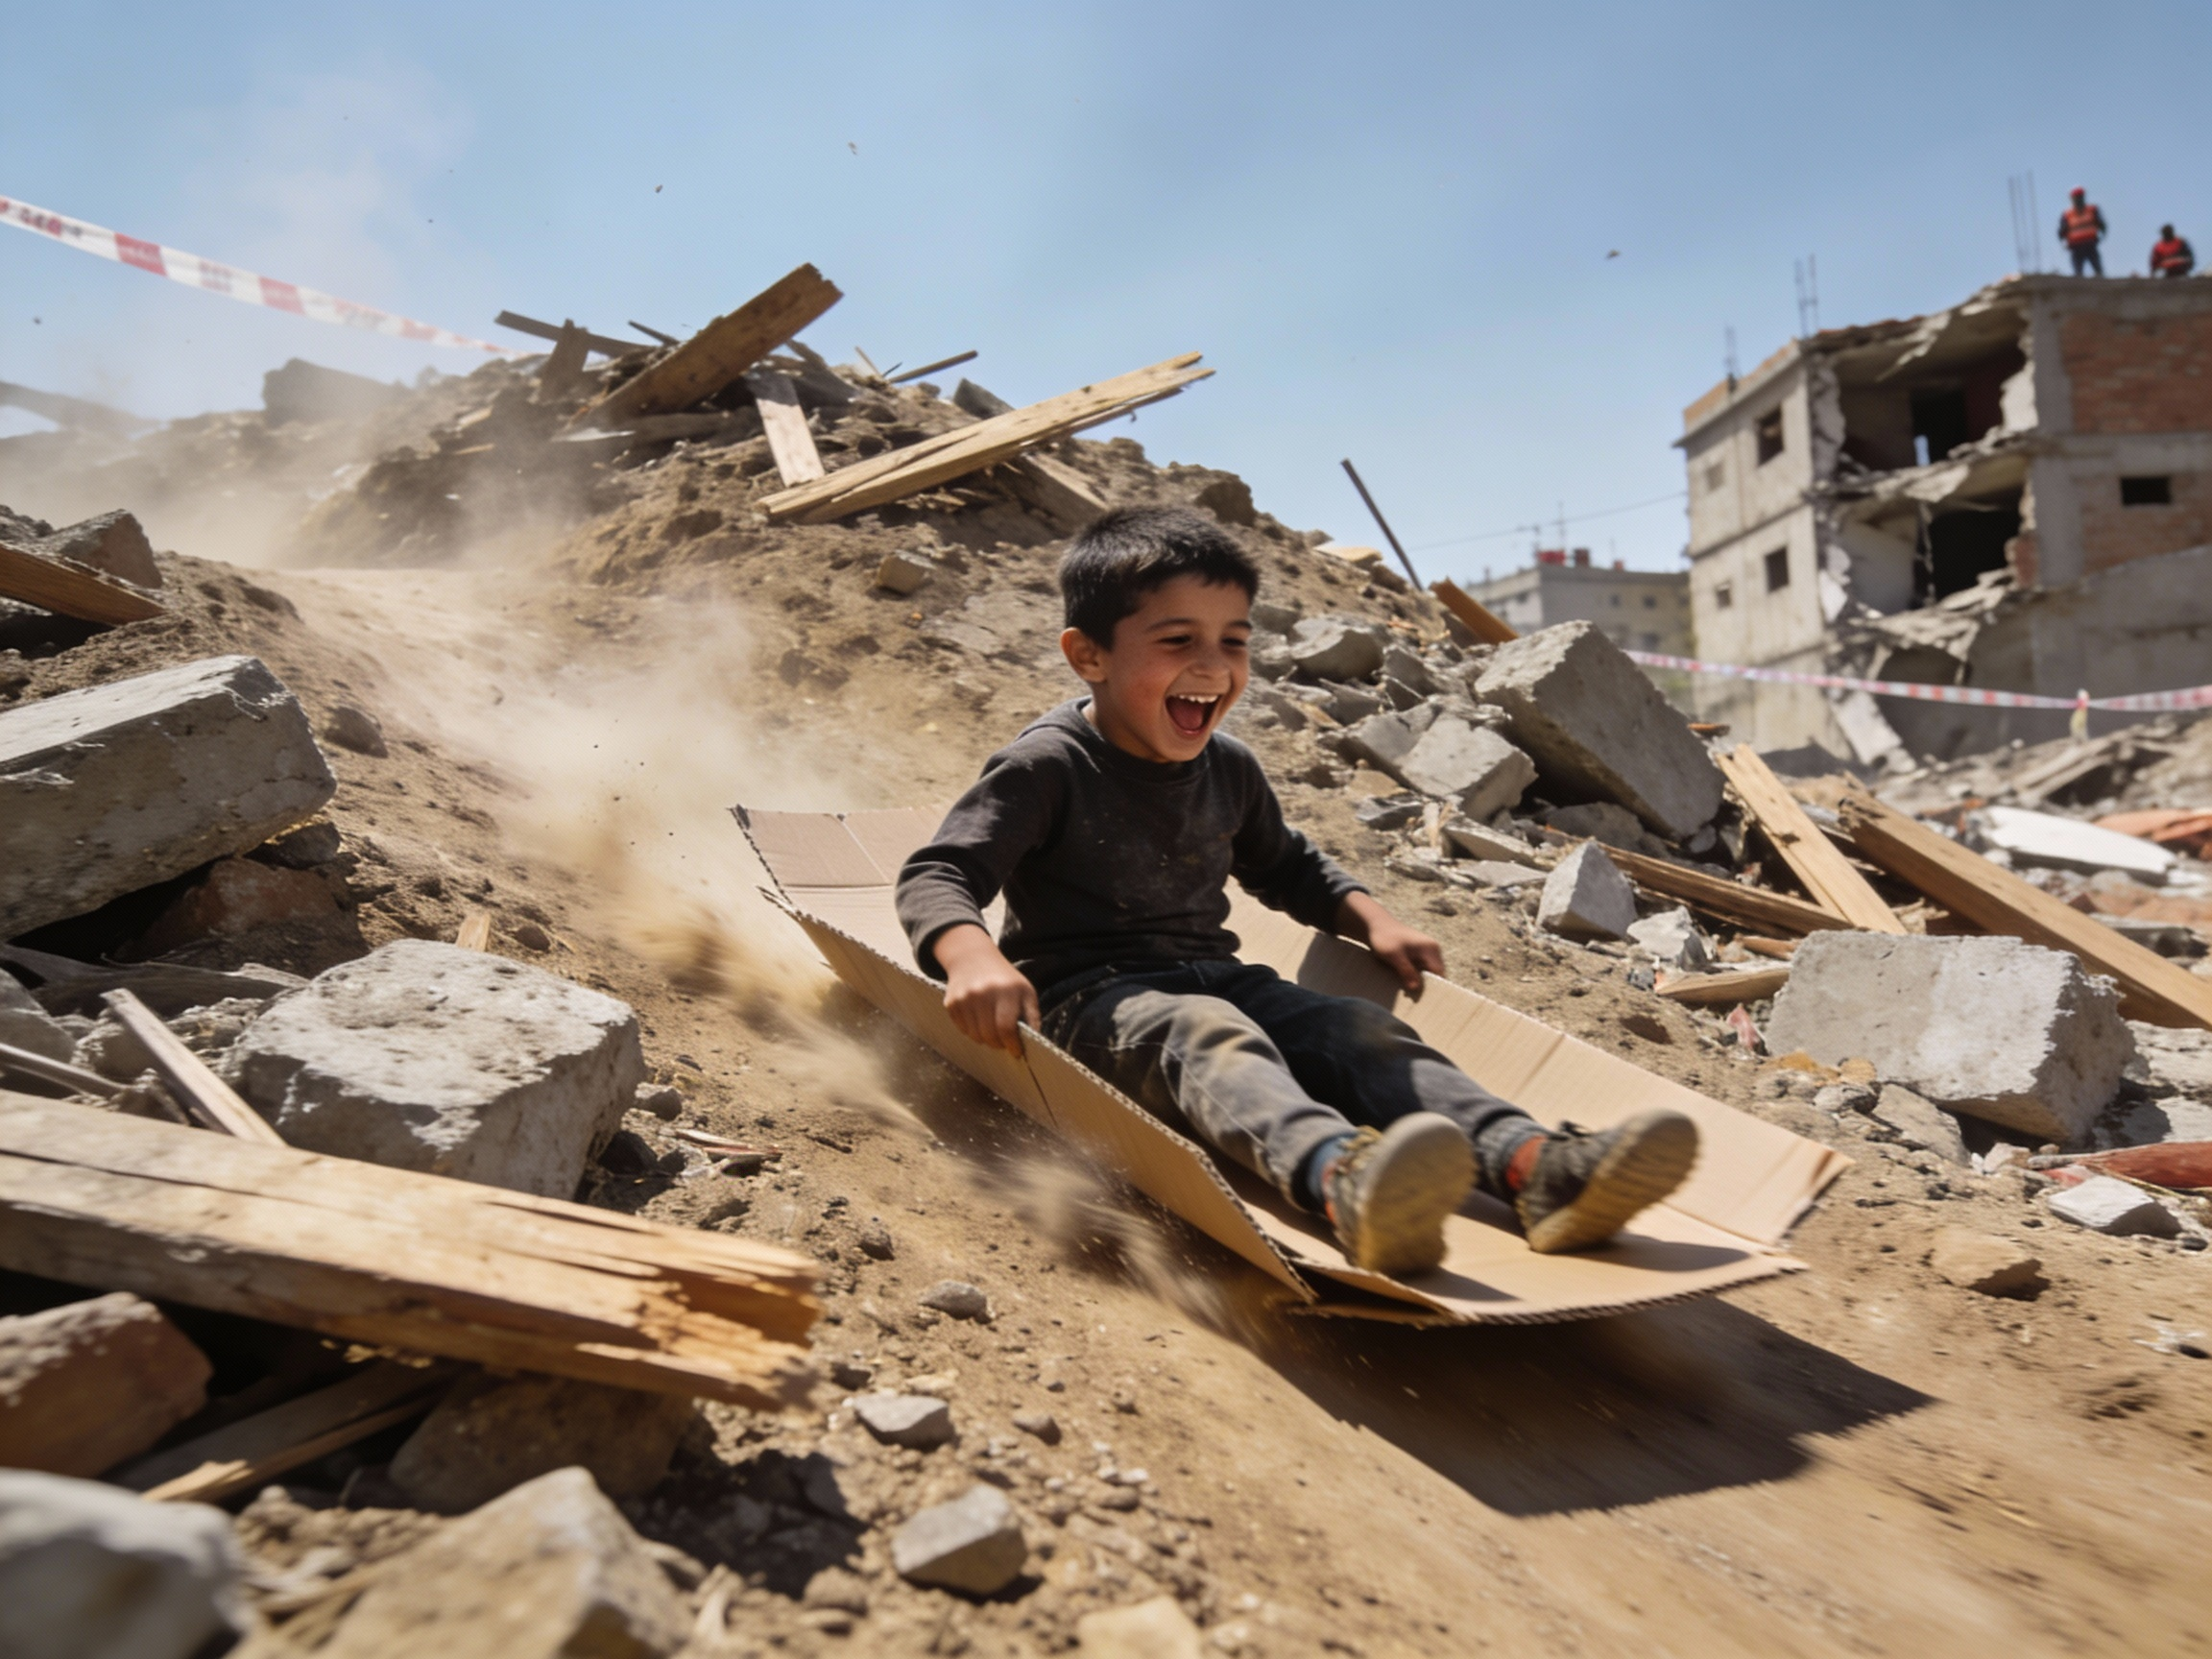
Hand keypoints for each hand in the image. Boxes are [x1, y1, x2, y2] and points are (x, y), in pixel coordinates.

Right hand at [931, 924, 1040, 1055]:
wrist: (972, 958)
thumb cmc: (1005, 979)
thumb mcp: (1025, 991)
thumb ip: (1031, 1016)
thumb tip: (1033, 1042)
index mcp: (1006, 991)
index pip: (1006, 1027)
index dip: (1012, 1044)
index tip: (1017, 1052)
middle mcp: (983, 993)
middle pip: (989, 1035)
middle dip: (999, 1044)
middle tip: (1004, 1041)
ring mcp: (964, 998)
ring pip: (975, 1035)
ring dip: (985, 1038)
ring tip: (991, 1027)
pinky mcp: (951, 1003)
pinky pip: (963, 1030)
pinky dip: (972, 1030)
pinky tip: (977, 1018)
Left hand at [1335, 892, 1444, 995]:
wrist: (1375, 924)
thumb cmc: (1384, 938)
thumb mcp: (1394, 955)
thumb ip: (1406, 970)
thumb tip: (1415, 988)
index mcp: (1430, 949)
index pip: (1439, 973)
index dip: (1434, 987)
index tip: (1425, 1000)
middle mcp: (1433, 949)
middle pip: (1435, 974)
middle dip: (1427, 986)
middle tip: (1416, 1000)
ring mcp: (1427, 951)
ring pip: (1428, 972)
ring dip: (1420, 982)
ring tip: (1410, 994)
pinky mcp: (1419, 953)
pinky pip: (1422, 969)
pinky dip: (1416, 976)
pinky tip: (1406, 984)